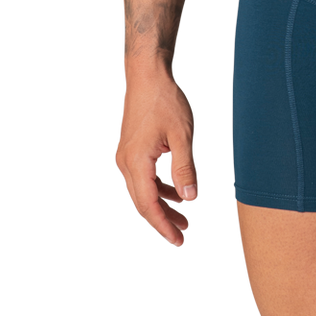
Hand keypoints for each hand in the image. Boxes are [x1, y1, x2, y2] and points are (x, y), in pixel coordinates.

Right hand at [113, 70, 199, 249]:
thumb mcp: (182, 135)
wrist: (147, 74)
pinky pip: (143, 178)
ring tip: (184, 219)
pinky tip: (176, 193)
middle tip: (183, 236)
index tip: (178, 241)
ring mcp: (125, 157)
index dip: (163, 226)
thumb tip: (191, 200)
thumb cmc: (165, 100)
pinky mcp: (130, 149)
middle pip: (143, 203)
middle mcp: (125, 164)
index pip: (149, 205)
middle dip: (163, 222)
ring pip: (143, 192)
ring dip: (162, 206)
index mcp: (136, 163)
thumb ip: (185, 169)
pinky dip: (159, 188)